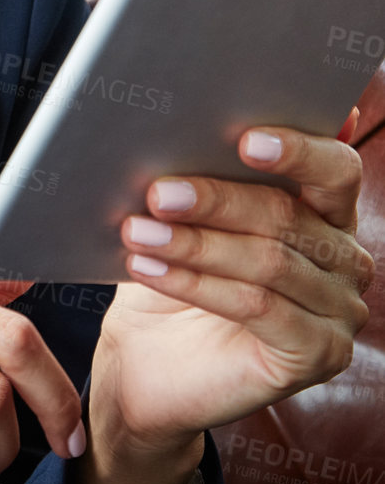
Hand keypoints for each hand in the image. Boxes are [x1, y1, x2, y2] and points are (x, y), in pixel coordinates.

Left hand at [93, 106, 374, 455]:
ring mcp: (338, 311)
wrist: (142, 364)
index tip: (244, 138)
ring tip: (138, 231)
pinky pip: (258, 306)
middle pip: (288, 214)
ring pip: (268, 261)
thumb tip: (187, 119)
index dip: (298, 149)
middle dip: (216, 199)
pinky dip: (198, 284)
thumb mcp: (183, 222)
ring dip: (195, 244)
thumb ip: (203, 173)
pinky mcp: (318, 354)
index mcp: (327, 212)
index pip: (336, 169)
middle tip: (157, 192)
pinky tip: (151, 268)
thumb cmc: (166, 282)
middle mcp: (344, 260)